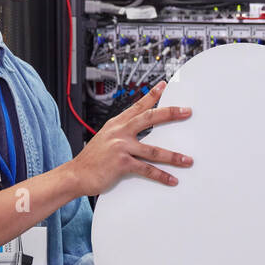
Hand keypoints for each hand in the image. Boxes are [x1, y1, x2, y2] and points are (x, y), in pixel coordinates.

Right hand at [70, 80, 192, 196]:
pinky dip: (161, 176)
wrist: (76, 175)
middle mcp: (119, 132)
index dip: (152, 95)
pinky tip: (172, 179)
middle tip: (187, 111)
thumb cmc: (92, 160)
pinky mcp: (122, 164)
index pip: (138, 106)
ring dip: (173, 156)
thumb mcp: (105, 139)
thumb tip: (137, 133)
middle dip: (170, 113)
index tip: (164, 85)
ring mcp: (121, 147)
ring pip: (154, 150)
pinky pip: (147, 169)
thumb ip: (121, 133)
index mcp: (116, 124)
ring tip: (188, 160)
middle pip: (150, 119)